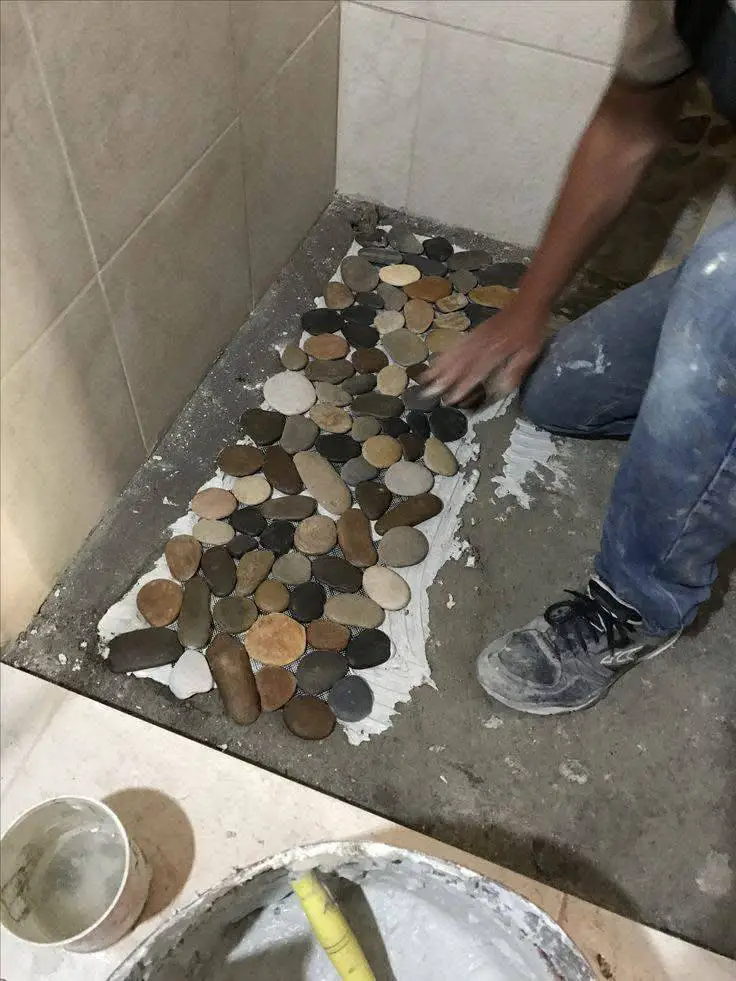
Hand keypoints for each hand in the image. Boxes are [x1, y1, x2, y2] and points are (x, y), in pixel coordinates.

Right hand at [421, 305, 547, 403]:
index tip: (451, 398)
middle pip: (460, 363)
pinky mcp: (475, 332)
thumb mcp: (530, 352)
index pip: (476, 371)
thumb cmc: (531, 330)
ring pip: (454, 353)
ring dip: (439, 367)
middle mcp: (482, 344)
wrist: (527, 302)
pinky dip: (445, 354)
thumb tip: (503, 388)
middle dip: (443, 378)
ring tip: (425, 378)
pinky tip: (437, 360)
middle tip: (429, 391)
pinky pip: (457, 344)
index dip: (463, 385)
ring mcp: (476, 337)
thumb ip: (516, 370)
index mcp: (496, 351)